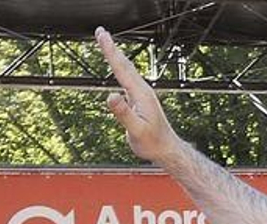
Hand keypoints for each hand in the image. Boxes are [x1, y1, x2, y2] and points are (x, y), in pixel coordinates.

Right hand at [97, 28, 181, 162]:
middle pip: (124, 64)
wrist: (166, 148)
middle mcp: (142, 90)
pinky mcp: (139, 100)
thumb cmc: (153, 142)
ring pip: (126, 70)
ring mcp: (141, 94)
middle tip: (100, 32)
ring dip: (116, 56)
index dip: (110, 51)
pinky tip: (118, 68)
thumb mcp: (136, 130)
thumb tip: (111, 96)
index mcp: (141, 94)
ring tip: (107, 44)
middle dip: (111, 47)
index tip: (102, 36)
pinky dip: (120, 69)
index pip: (122, 69)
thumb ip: (124, 113)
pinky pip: (127, 79)